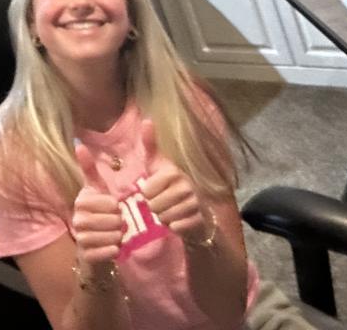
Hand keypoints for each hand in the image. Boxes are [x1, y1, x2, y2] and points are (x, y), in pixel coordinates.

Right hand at [71, 142, 123, 265]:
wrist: (96, 244)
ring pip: (105, 237)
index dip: (113, 206)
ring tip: (119, 235)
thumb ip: (90, 168)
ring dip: (116, 237)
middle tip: (120, 223)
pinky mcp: (86, 256)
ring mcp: (80, 238)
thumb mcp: (98, 188)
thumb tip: (78, 143)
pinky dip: (112, 251)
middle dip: (117, 222)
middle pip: (106, 221)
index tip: (116, 207)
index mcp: (81, 201)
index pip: (104, 203)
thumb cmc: (101, 211)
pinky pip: (103, 253)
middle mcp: (77, 219)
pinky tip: (115, 248)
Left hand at [137, 119, 210, 242]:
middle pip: (153, 205)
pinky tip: (180, 220)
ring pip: (164, 217)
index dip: (148, 194)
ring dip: (164, 217)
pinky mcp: (199, 219)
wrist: (196, 211)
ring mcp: (194, 203)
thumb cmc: (171, 185)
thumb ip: (151, 144)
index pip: (147, 191)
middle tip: (164, 202)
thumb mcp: (158, 164)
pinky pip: (175, 227)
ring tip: (171, 210)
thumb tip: (147, 120)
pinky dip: (174, 226)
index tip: (155, 190)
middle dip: (155, 207)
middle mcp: (186, 185)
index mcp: (173, 171)